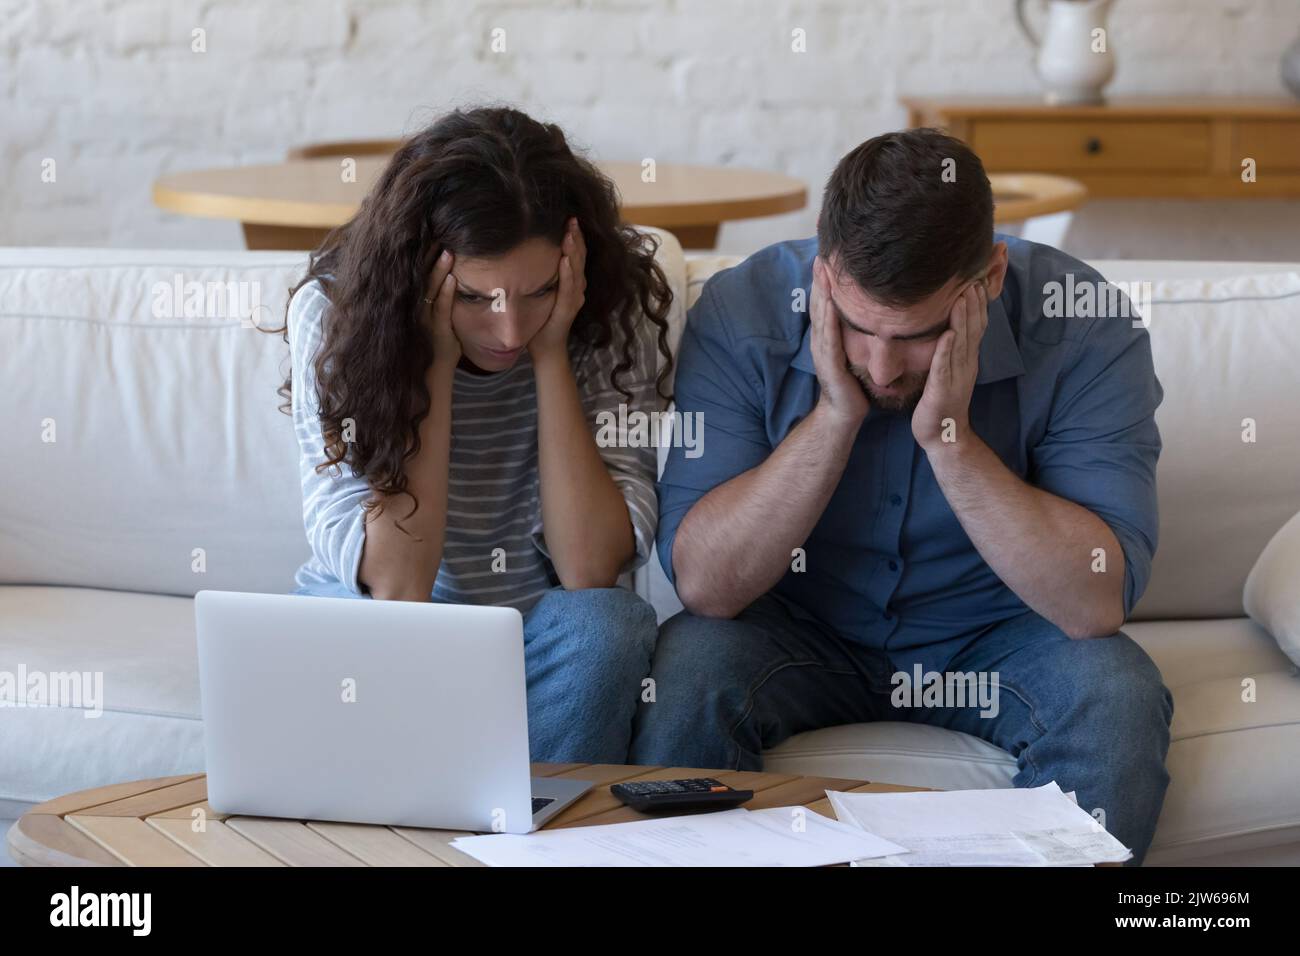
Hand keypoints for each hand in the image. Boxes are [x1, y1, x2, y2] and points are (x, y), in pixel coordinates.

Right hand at [424, 248, 461, 367]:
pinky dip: (445, 293)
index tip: (433, 236)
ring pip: (430, 289)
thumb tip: (453, 283)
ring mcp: (427, 320)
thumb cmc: (438, 349)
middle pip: (422, 276)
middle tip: (438, 234)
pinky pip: (441, 309)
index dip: (425, 256)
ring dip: (439, 270)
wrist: (432, 377)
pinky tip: (452, 279)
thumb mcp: (438, 323)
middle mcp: (419, 309)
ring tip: (448, 251)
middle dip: (430, 256)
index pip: (420, 274)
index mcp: (418, 305)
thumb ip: (441, 304)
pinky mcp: (437, 331)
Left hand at [527, 217, 586, 363]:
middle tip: (571, 217)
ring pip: (577, 270)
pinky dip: (568, 274)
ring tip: (570, 233)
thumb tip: (521, 252)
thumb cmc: (540, 321)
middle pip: (580, 257)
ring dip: (574, 251)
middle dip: (576, 237)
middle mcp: (577, 289)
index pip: (575, 254)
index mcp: (571, 282)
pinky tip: (565, 260)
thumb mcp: (539, 292)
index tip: (568, 217)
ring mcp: (574, 299)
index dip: (574, 236)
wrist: (546, 349)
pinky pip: (568, 289)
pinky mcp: (567, 310)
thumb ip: (538, 274)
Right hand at [810, 255, 869, 427]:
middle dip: (819, 280)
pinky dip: (827, 317)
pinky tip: (829, 302)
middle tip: (820, 255)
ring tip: (821, 271)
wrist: (843, 413)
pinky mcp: (828, 362)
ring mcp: (822, 350)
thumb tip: (873, 315)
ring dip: (820, 292)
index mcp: (828, 336)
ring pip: (820, 315)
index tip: (829, 257)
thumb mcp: (855, 353)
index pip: (825, 303)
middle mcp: (821, 339)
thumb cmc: (852, 384)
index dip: (825, 281)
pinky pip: (828, 335)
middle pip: (818, 303)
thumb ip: (858, 334)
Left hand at [912, 278, 988, 452]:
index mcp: (967, 359)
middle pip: (973, 329)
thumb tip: (950, 326)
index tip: (977, 279)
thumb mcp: (949, 370)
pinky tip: (947, 333)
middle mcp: (965, 364)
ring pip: (961, 343)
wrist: (942, 435)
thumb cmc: (941, 401)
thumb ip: (952, 349)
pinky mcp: (942, 389)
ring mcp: (956, 377)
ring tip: (963, 296)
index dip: (978, 303)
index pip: (976, 325)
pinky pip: (944, 366)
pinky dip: (946, 349)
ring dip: (962, 319)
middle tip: (973, 277)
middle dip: (974, 303)